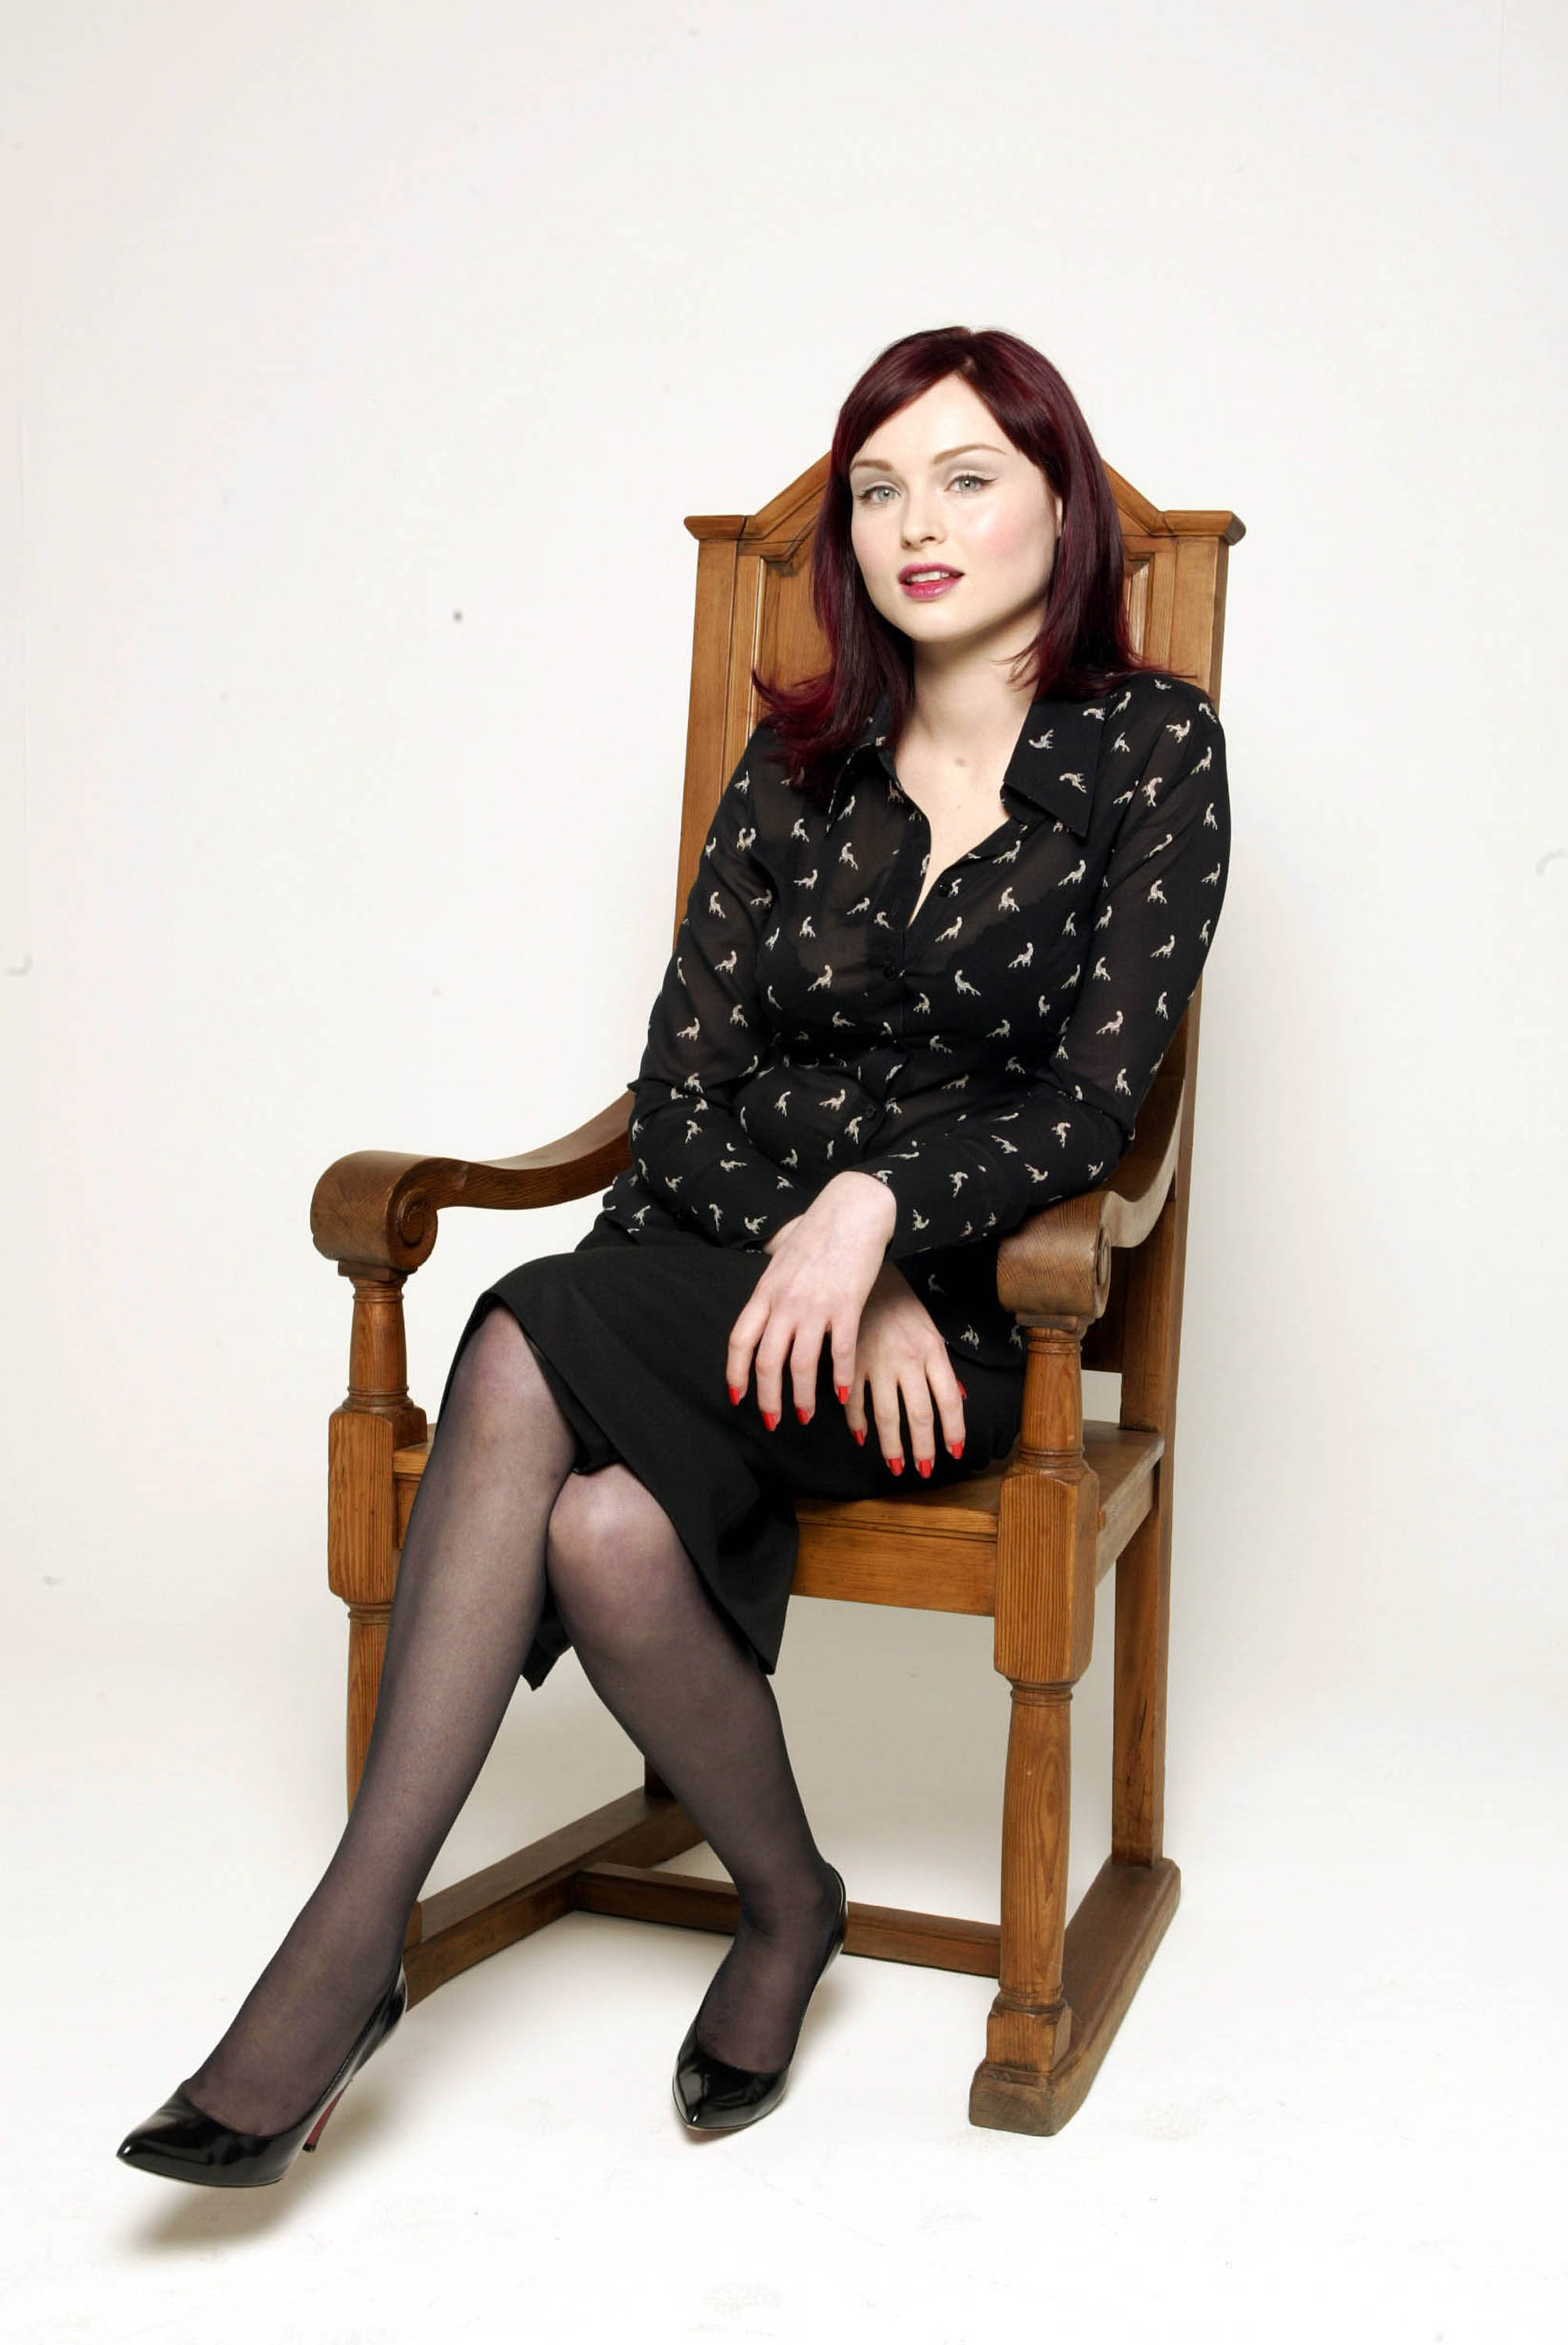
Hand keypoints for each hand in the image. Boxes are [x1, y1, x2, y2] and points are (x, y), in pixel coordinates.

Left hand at [726, 1172, 896, 1428]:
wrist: (853, 1209)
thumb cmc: (818, 1230)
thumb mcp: (782, 1256)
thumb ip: (771, 1283)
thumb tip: (763, 1297)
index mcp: (765, 1291)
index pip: (740, 1341)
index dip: (735, 1374)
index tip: (738, 1398)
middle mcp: (785, 1302)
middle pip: (767, 1361)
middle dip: (767, 1398)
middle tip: (773, 1421)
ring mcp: (815, 1305)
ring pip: (801, 1364)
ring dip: (802, 1397)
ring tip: (804, 1415)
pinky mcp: (846, 1305)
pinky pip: (840, 1352)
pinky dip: (840, 1379)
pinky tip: (843, 1394)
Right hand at [840, 1263, 967, 1477]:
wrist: (865, 1273)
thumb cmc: (901, 1304)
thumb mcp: (930, 1330)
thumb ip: (943, 1367)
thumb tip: (961, 1399)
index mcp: (932, 1350)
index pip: (949, 1400)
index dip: (953, 1430)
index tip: (955, 1453)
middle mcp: (907, 1360)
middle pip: (919, 1414)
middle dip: (923, 1448)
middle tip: (925, 1471)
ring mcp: (877, 1362)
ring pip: (887, 1415)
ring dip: (892, 1445)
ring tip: (897, 1466)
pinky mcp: (851, 1362)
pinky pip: (855, 1401)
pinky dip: (858, 1423)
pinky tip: (862, 1438)